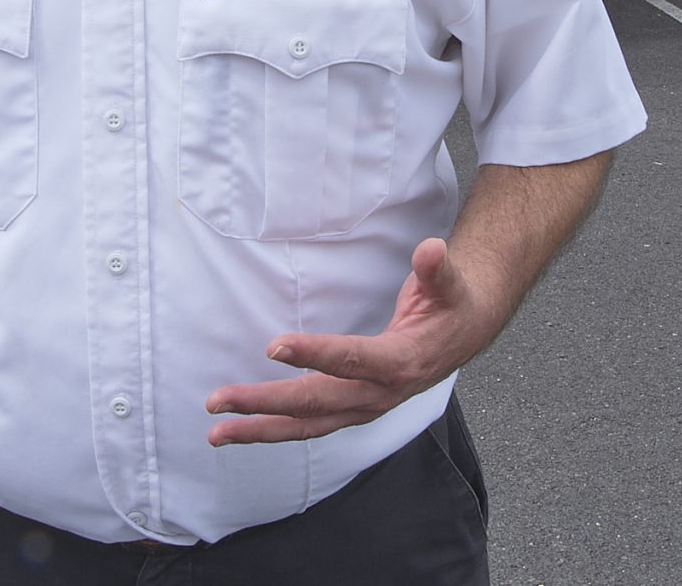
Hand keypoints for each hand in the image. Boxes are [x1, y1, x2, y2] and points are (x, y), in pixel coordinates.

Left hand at [202, 237, 488, 445]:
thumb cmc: (451, 304)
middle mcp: (379, 394)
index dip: (314, 354)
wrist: (464, 335)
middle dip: (265, 403)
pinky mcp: (354, 410)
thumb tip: (431, 249)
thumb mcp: (449, 283)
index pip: (351, 360)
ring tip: (217, 432)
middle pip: (315, 403)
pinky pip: (311, 426)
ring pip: (307, 426)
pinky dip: (276, 430)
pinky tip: (244, 430)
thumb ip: (438, 269)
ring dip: (260, 429)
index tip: (273, 347)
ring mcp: (364, 408)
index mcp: (400, 362)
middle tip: (219, 399)